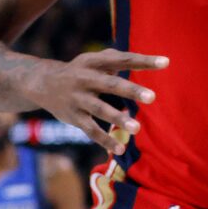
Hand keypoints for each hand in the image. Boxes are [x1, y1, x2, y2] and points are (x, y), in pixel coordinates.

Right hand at [23, 49, 167, 154]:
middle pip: (110, 85)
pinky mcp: (73, 117)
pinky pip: (91, 130)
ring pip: (100, 110)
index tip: (166, 62)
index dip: (143, 61)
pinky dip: (105, 140)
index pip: (123, 59)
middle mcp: (85, 79)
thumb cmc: (80, 70)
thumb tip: (148, 61)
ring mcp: (77, 99)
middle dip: (131, 90)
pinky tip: (121, 149)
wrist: (41, 83)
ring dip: (118, 119)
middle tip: (152, 97)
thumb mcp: (94, 59)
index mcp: (94, 62)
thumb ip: (117, 59)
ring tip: (137, 128)